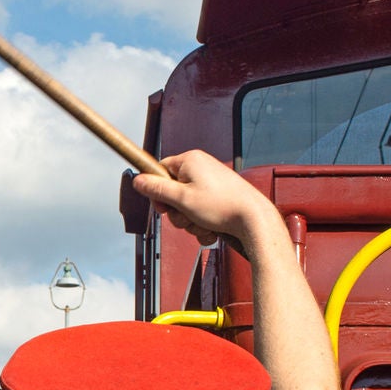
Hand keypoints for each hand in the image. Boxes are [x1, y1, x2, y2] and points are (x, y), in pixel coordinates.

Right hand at [132, 149, 263, 243]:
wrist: (253, 220)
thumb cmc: (222, 206)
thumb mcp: (181, 199)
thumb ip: (156, 189)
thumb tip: (137, 180)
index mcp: (190, 160)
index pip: (160, 170)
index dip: (157, 191)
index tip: (163, 205)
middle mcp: (201, 168)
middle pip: (172, 191)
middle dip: (177, 211)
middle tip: (186, 217)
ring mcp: (211, 184)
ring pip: (186, 205)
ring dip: (190, 221)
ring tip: (202, 224)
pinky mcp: (218, 198)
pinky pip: (200, 211)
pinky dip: (202, 224)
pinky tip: (210, 229)